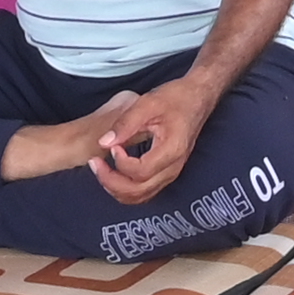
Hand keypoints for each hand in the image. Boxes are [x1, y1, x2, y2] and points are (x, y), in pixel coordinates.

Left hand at [87, 69, 204, 204]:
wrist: (198, 98)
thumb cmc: (177, 97)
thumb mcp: (148, 103)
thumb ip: (125, 123)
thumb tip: (103, 142)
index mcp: (171, 150)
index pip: (140, 172)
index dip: (120, 162)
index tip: (112, 146)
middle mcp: (173, 168)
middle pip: (138, 191)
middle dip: (111, 181)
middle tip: (95, 163)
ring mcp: (171, 173)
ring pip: (140, 196)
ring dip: (116, 188)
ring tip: (100, 169)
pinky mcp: (167, 172)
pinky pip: (145, 191)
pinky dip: (126, 189)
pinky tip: (114, 174)